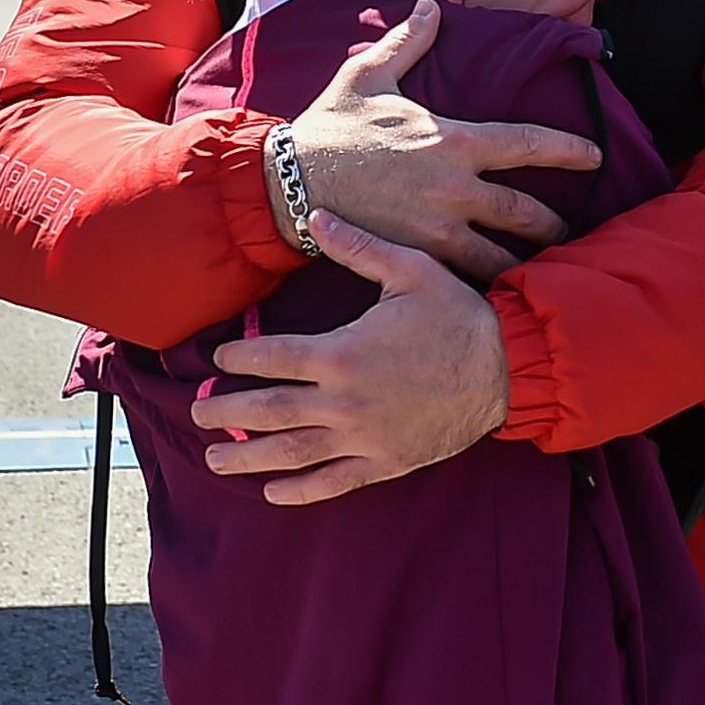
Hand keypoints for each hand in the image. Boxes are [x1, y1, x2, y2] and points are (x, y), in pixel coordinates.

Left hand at [193, 211, 509, 502]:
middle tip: (196, 416)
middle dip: (227, 413)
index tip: (216, 361)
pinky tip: (273, 491)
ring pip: (293, 452)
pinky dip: (301, 490)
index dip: (238, 360)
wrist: (508, 367)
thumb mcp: (408, 269)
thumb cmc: (457, 313)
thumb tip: (314, 212)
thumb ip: (356, 245)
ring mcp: (365, 437)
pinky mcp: (387, 461)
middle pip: (270, 410)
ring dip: (249, 457)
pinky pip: (336, 481)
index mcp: (342, 353)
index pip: (271, 358)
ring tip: (216, 460)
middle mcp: (345, 401)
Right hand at [284, 0, 600, 281]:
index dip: (569, 149)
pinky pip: (465, 276)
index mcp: (453, 140)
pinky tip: (502, 293)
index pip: (528, 144)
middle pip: (528, 213)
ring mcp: (438, 228)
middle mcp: (456, 188)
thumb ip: (408, 42)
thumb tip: (431, 8)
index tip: (595, 156)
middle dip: (557, 224)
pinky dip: (487, 284)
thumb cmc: (331, 126)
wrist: (289, 180)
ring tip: (547, 270)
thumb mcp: (368, 75)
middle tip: (573, 232)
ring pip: (503, 255)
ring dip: (530, 263)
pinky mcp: (417, 257)